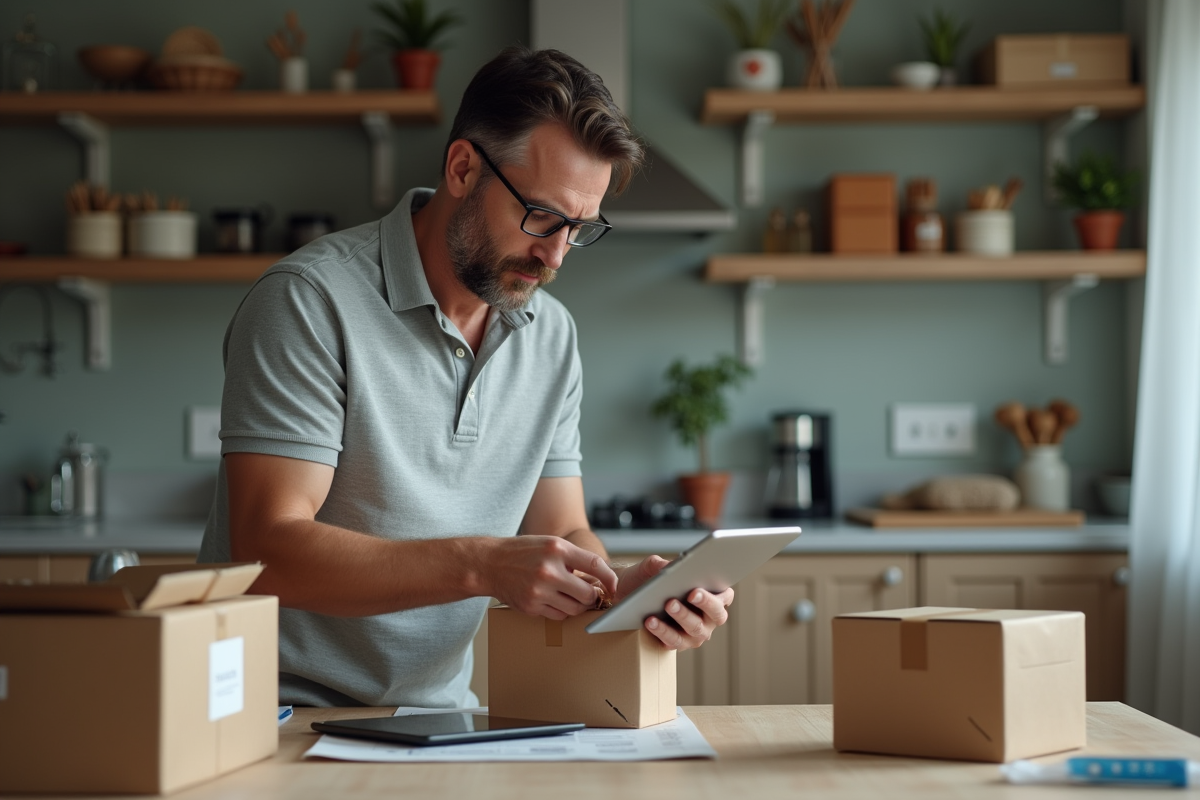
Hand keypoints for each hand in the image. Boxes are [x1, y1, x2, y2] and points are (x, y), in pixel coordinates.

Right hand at [483, 536, 617, 619]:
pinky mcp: (531, 606)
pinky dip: (561, 611)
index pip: (595, 565)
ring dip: (578, 606)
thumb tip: (600, 578)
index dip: (610, 578)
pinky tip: (554, 600)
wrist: (490, 563)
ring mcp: (539, 590)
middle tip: (590, 594)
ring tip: (572, 597)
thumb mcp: (550, 543)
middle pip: (587, 594)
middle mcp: (549, 570)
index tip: (614, 586)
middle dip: (592, 596)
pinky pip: (558, 616)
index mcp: (557, 549)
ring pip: (575, 609)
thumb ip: (573, 557)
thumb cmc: (523, 551)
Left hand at [614, 556, 733, 650]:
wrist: (629, 594)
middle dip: (704, 604)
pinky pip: (674, 641)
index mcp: (713, 595)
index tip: (698, 589)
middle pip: (716, 615)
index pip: (726, 595)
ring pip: (696, 629)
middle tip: (689, 595)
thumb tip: (666, 567)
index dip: (718, 593)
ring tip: (668, 605)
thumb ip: (658, 564)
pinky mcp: (679, 643)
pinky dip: (663, 631)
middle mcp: (709, 617)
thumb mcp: (651, 567)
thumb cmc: (649, 579)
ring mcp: (696, 632)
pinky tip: (651, 622)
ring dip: (683, 617)